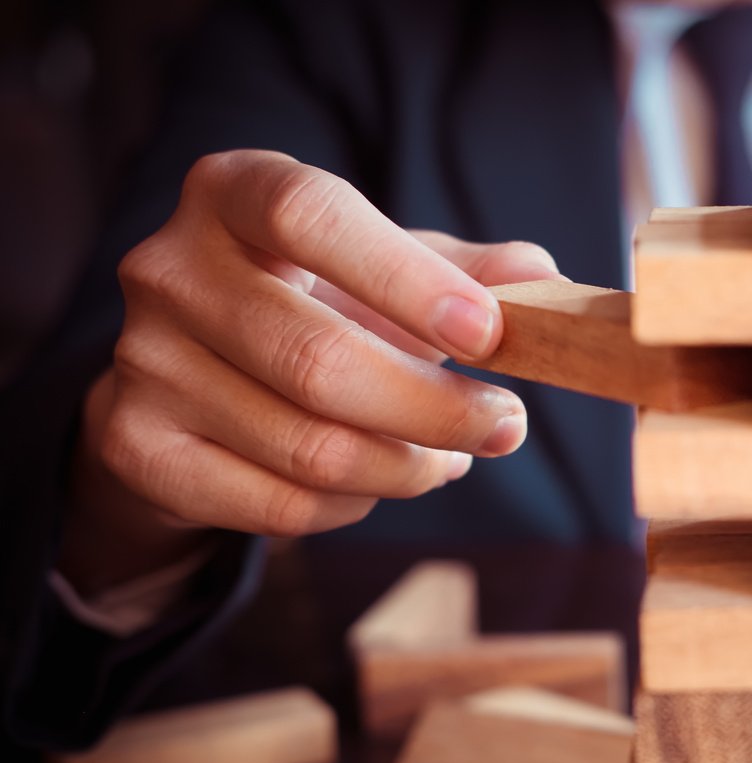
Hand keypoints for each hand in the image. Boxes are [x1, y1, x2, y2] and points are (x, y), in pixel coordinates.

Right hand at [61, 150, 561, 592]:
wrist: (194, 378)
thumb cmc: (313, 303)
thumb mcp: (384, 269)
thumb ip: (462, 272)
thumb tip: (538, 275)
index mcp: (233, 191)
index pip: (312, 215)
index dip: (407, 279)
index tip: (489, 336)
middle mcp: (169, 268)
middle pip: (317, 361)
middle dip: (436, 409)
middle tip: (507, 426)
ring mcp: (143, 361)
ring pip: (310, 448)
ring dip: (408, 467)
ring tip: (453, 455)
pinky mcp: (137, 446)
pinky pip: (281, 505)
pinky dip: (356, 504)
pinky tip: (381, 479)